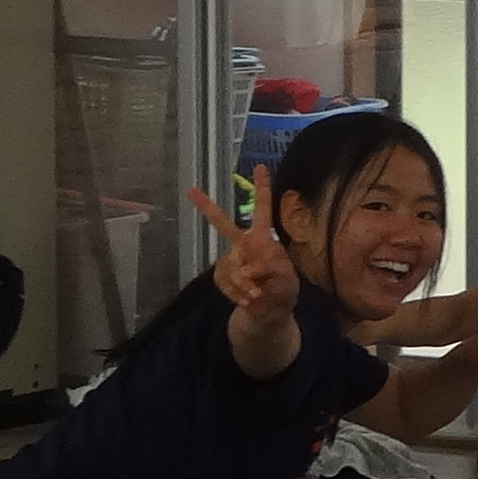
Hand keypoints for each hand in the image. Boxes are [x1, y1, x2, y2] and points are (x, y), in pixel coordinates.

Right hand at [191, 183, 296, 326]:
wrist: (268, 312)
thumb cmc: (281, 289)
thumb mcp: (287, 278)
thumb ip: (271, 269)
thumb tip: (247, 269)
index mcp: (263, 237)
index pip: (263, 209)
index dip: (262, 188)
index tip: (260, 166)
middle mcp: (244, 243)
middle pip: (223, 224)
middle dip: (207, 208)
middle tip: (190, 191)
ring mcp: (230, 258)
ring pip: (231, 266)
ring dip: (246, 285)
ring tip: (257, 295)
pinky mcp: (221, 274)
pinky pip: (225, 281)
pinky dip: (238, 294)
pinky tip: (248, 299)